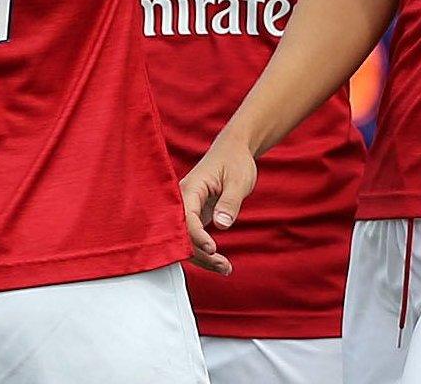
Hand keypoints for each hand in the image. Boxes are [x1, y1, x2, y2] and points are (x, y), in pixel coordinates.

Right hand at [179, 139, 257, 276]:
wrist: (233, 151)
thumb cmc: (235, 161)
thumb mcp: (238, 180)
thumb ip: (229, 202)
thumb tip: (222, 224)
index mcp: (190, 188)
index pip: (185, 218)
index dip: (197, 236)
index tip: (213, 249)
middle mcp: (182, 200)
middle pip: (182, 234)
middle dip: (200, 254)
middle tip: (224, 266)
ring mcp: (187, 209)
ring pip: (186, 240)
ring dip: (203, 258)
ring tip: (226, 269)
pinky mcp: (194, 216)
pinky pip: (193, 238)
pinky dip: (205, 252)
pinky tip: (219, 263)